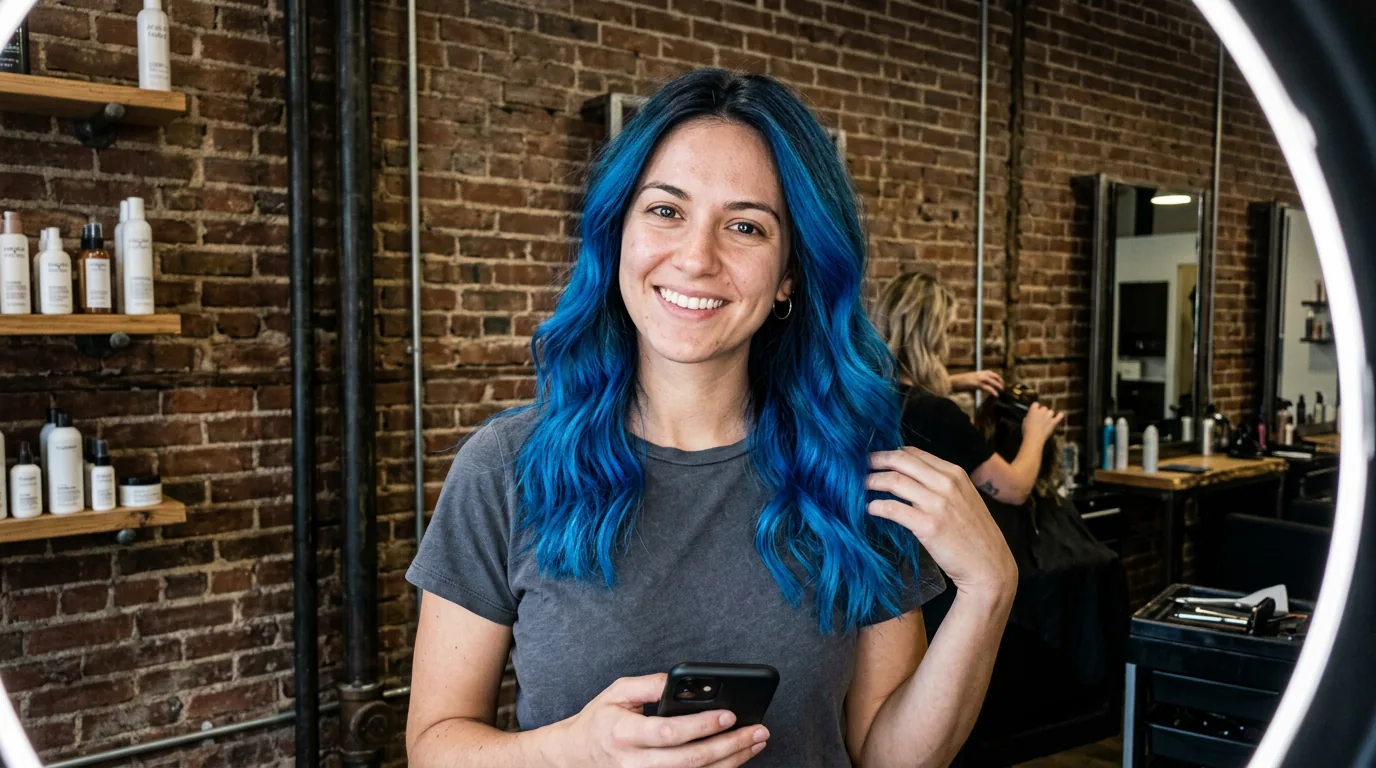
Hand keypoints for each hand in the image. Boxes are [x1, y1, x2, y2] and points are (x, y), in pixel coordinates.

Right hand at [554, 673, 768, 767]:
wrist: (577, 756)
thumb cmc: (600, 720)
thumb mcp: (616, 692)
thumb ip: (649, 684)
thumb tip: (682, 681)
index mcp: (623, 732)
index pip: (668, 733)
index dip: (701, 726)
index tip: (729, 715)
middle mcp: (634, 763)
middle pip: (689, 761)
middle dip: (729, 746)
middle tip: (757, 731)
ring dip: (731, 762)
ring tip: (756, 743)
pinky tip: (735, 760)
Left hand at [866, 447, 1016, 602]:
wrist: (989, 565)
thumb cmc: (974, 534)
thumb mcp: (964, 498)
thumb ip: (941, 484)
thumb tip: (908, 475)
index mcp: (955, 473)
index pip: (914, 453)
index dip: (890, 453)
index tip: (875, 458)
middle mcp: (947, 484)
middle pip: (900, 461)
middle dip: (875, 461)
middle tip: (857, 466)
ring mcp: (938, 504)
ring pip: (894, 482)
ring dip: (871, 482)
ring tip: (859, 487)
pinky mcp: (928, 526)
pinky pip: (893, 509)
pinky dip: (877, 506)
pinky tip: (870, 509)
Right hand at [949, 370, 1004, 396]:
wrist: (954, 381)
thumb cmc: (961, 381)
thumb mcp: (971, 379)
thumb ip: (978, 381)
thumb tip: (983, 386)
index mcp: (979, 372)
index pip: (992, 373)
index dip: (998, 377)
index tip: (1001, 382)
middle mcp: (981, 374)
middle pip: (994, 376)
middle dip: (1000, 381)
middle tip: (1003, 387)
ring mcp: (979, 378)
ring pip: (993, 381)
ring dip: (999, 385)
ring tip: (1002, 390)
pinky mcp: (978, 384)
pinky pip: (988, 388)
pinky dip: (993, 391)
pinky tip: (996, 395)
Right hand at [1020, 402, 1064, 443]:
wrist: (1034, 437)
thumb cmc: (1027, 430)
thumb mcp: (1024, 422)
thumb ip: (1029, 417)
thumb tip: (1031, 417)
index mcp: (1033, 410)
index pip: (1035, 404)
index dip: (1035, 408)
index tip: (1034, 412)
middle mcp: (1041, 411)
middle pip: (1044, 408)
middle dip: (1042, 412)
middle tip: (1040, 419)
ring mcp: (1048, 416)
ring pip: (1051, 412)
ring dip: (1049, 415)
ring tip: (1047, 420)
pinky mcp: (1053, 422)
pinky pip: (1059, 416)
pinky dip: (1060, 415)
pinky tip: (1060, 415)